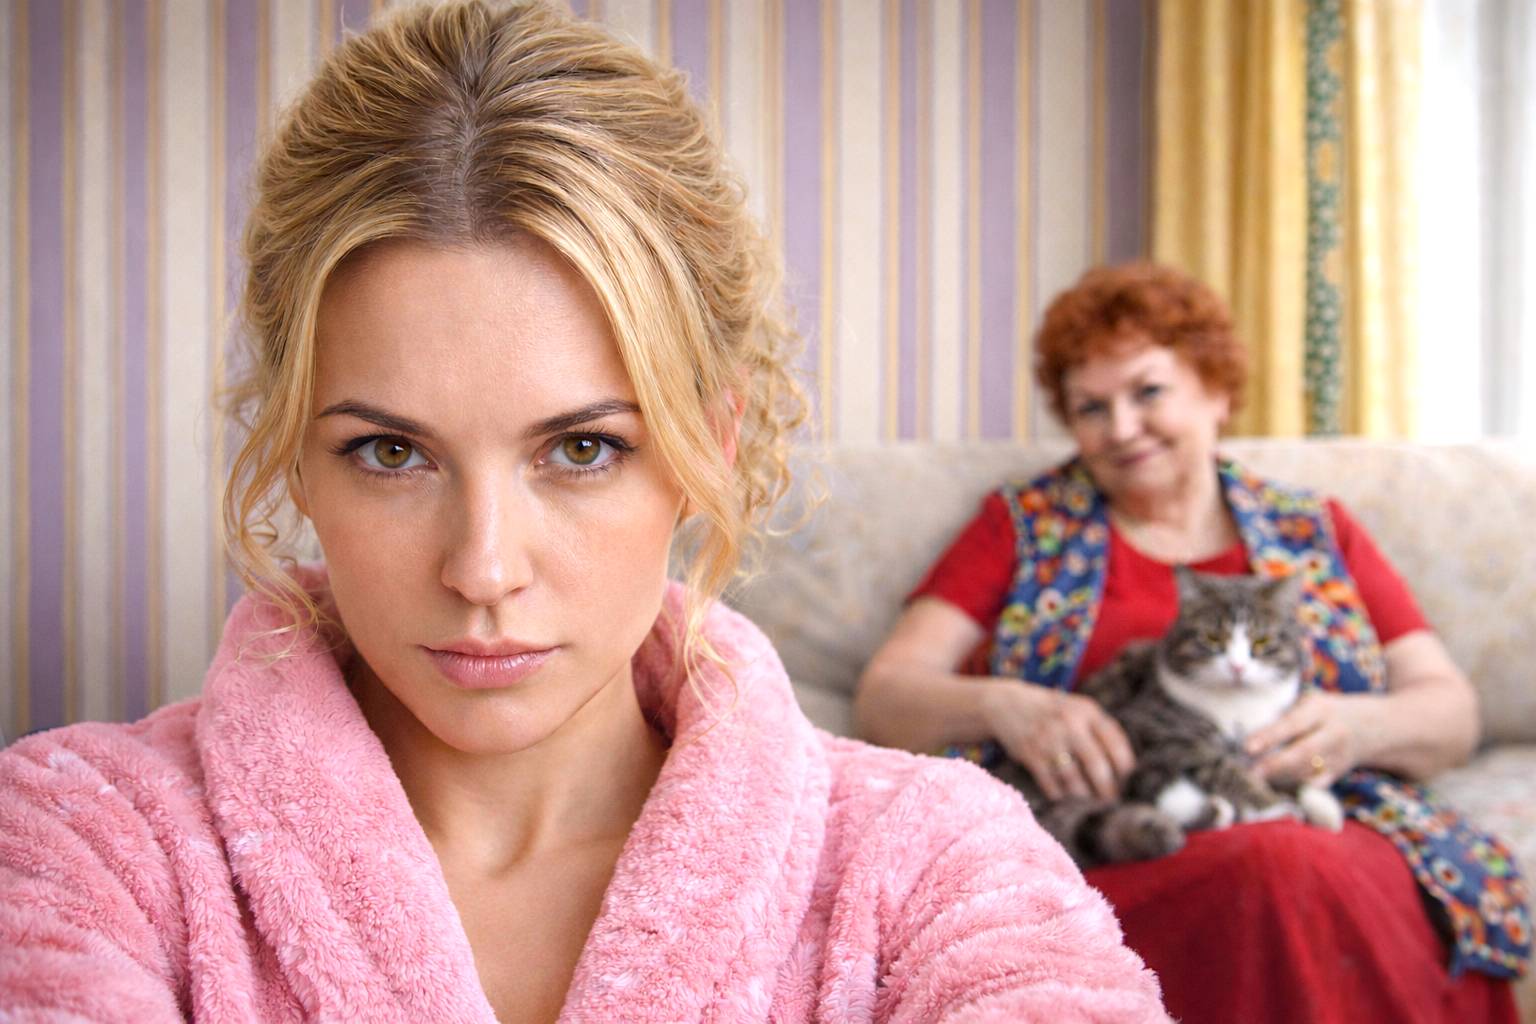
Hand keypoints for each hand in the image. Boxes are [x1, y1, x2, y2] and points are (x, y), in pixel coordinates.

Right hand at [983, 682, 1135, 800]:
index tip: (1125, 779)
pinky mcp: (1030, 755)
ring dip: (1084, 795)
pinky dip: (1060, 794)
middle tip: (1110, 800)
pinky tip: (1064, 795)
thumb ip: (1100, 729)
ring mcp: (1048, 739)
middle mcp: (1069, 724)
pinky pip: (1051, 784)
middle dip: (1107, 789)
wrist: (1006, 704)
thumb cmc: (1052, 712)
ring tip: (1089, 801)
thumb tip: (1126, 768)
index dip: (1124, 766)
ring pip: (1074, 779)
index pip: (1116, 743)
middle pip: (1097, 766)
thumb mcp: (1078, 709)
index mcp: (1087, 711)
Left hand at [1244, 691, 1374, 787]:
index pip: (1293, 724)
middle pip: (1303, 753)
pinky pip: (1314, 785)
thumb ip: (1288, 716)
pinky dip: (1294, 787)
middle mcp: (1332, 734)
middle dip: (1274, 765)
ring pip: (1306, 772)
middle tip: (1250, 774)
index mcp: (1321, 710)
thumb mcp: (1312, 703)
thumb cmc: (1330, 712)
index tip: (1248, 747)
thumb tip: (1252, 736)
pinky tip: (1275, 790)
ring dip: (1279, 778)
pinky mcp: (1338, 774)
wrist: (1377, 727)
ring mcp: (1338, 757)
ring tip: (1255, 782)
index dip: (1270, 736)